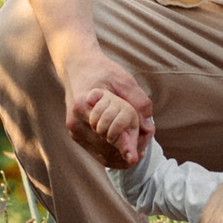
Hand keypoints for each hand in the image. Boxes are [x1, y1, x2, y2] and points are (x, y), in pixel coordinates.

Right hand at [60, 49, 152, 167]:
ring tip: (138, 141)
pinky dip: (114, 155)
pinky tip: (128, 151)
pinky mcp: (76, 135)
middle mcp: (75, 121)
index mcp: (84, 105)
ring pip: (103, 153)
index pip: (109, 131)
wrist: (77, 66)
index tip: (136, 157)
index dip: (125, 145)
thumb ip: (138, 103)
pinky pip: (98, 153)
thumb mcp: (124, 80)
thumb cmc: (102, 71)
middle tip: (146, 135)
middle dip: (130, 144)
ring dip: (123, 152)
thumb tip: (148, 128)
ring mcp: (74, 130)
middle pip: (108, 145)